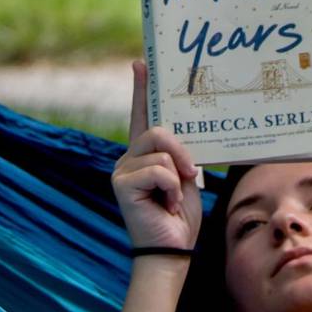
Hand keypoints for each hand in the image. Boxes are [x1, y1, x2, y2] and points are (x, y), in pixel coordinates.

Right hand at [111, 60, 204, 258]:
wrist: (172, 250)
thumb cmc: (180, 216)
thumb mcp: (185, 177)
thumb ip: (179, 153)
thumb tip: (181, 136)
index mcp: (145, 154)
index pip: (142, 114)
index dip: (141, 88)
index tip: (142, 62)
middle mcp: (128, 157)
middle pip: (159, 129)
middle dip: (181, 151)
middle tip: (190, 175)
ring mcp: (122, 170)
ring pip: (161, 149)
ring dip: (177, 175)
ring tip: (171, 199)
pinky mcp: (121, 183)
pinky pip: (159, 170)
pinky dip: (170, 188)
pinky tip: (163, 207)